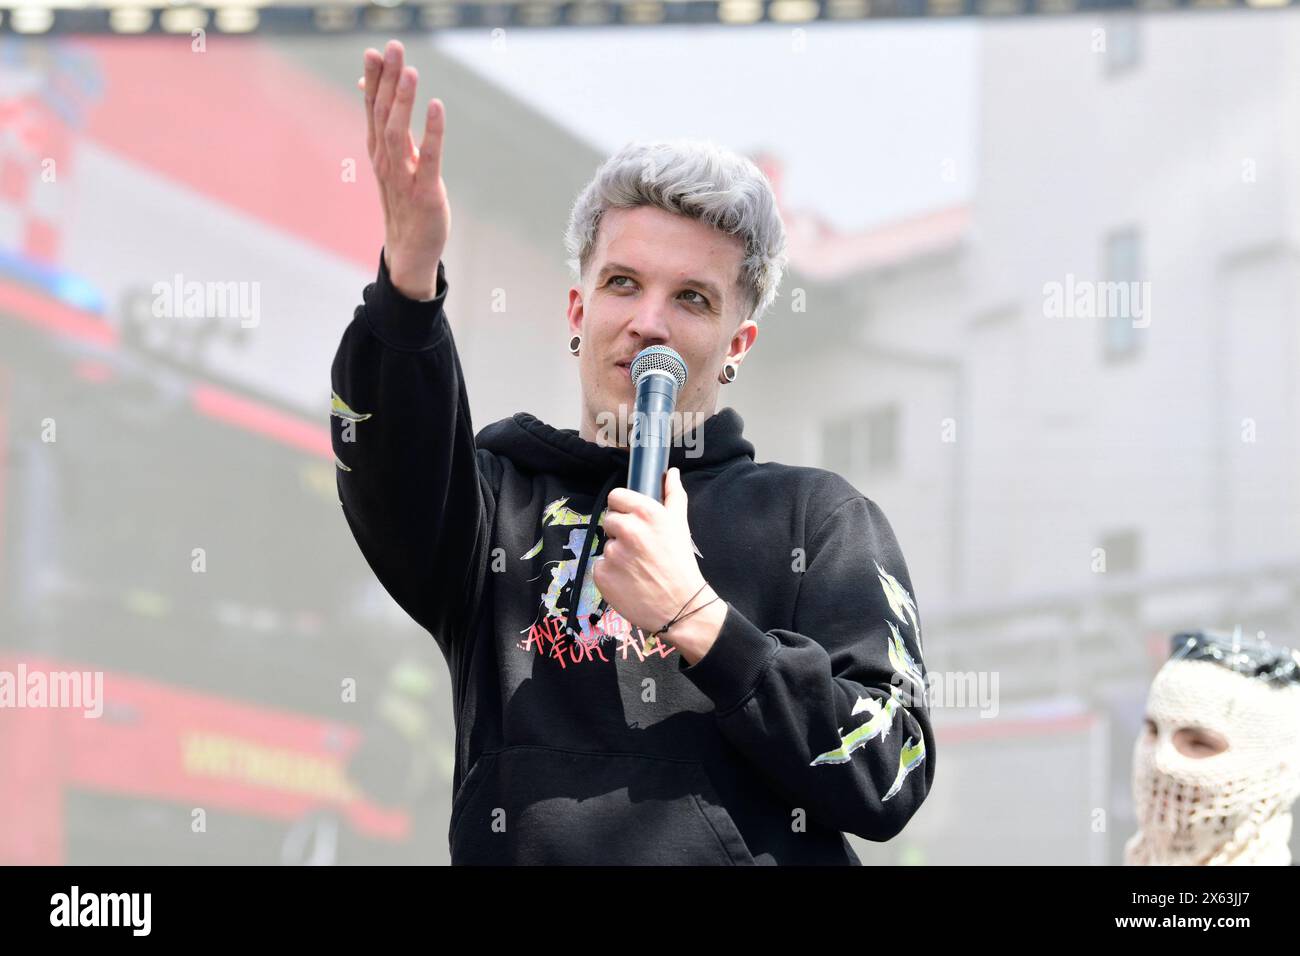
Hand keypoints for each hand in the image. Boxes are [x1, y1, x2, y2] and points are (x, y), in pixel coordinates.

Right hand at [358, 40, 450, 299]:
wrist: (410, 249)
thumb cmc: (404, 201)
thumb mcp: (393, 161)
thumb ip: (385, 126)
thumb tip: (369, 88)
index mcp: (378, 152)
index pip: (372, 108)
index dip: (374, 79)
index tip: (375, 50)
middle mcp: (385, 161)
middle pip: (381, 114)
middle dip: (387, 80)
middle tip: (393, 48)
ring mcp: (403, 177)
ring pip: (397, 133)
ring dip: (403, 101)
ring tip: (410, 72)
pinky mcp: (425, 192)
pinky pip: (427, 158)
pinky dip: (432, 132)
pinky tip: (436, 108)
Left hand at [593, 468, 720, 654]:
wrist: (681, 606)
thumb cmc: (681, 563)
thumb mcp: (680, 524)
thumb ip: (673, 494)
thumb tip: (670, 472)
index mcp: (646, 513)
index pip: (616, 497)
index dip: (623, 508)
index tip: (632, 520)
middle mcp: (628, 529)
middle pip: (609, 520)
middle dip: (620, 532)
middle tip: (638, 548)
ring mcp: (613, 553)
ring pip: (606, 545)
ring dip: (617, 554)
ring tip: (636, 568)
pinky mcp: (602, 574)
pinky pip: (600, 566)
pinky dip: (610, 573)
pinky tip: (628, 581)